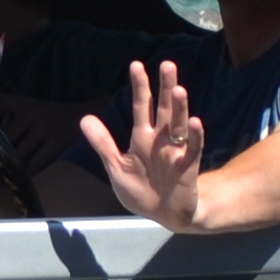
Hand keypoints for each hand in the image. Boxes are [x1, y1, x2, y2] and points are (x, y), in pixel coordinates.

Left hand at [82, 61, 206, 229]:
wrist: (163, 215)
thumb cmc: (141, 190)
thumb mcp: (116, 167)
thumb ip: (103, 143)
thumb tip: (85, 118)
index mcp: (142, 138)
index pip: (141, 107)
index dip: (139, 87)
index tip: (136, 65)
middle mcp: (160, 140)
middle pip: (163, 108)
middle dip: (165, 87)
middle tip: (167, 64)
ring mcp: (175, 151)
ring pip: (178, 124)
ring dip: (179, 108)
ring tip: (179, 89)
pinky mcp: (187, 167)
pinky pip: (193, 149)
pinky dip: (194, 136)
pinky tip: (194, 122)